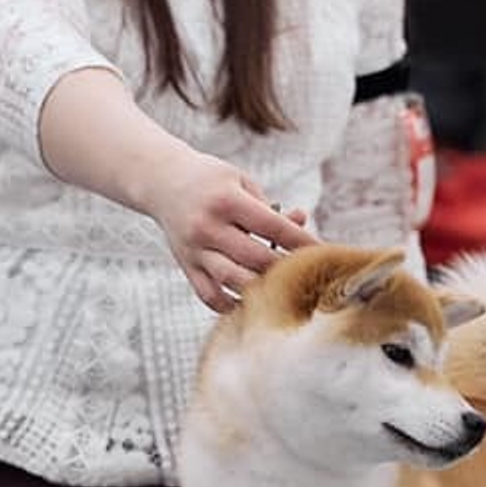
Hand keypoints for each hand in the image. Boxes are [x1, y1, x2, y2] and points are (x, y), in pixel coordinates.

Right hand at [148, 144, 314, 311]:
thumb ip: (270, 207)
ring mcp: (195, 249)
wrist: (161, 181)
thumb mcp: (241, 182)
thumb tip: (302, 222)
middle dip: (286, 268)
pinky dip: (231, 305)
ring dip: (261, 288)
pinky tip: (251, 303)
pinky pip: (209, 296)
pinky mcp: (186, 266)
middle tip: (307, 274)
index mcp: (226, 200)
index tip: (323, 252)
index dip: (301, 242)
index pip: (273, 226)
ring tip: (281, 289)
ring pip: (233, 280)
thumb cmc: (211, 181)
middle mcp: (208, 226)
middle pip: (256, 258)